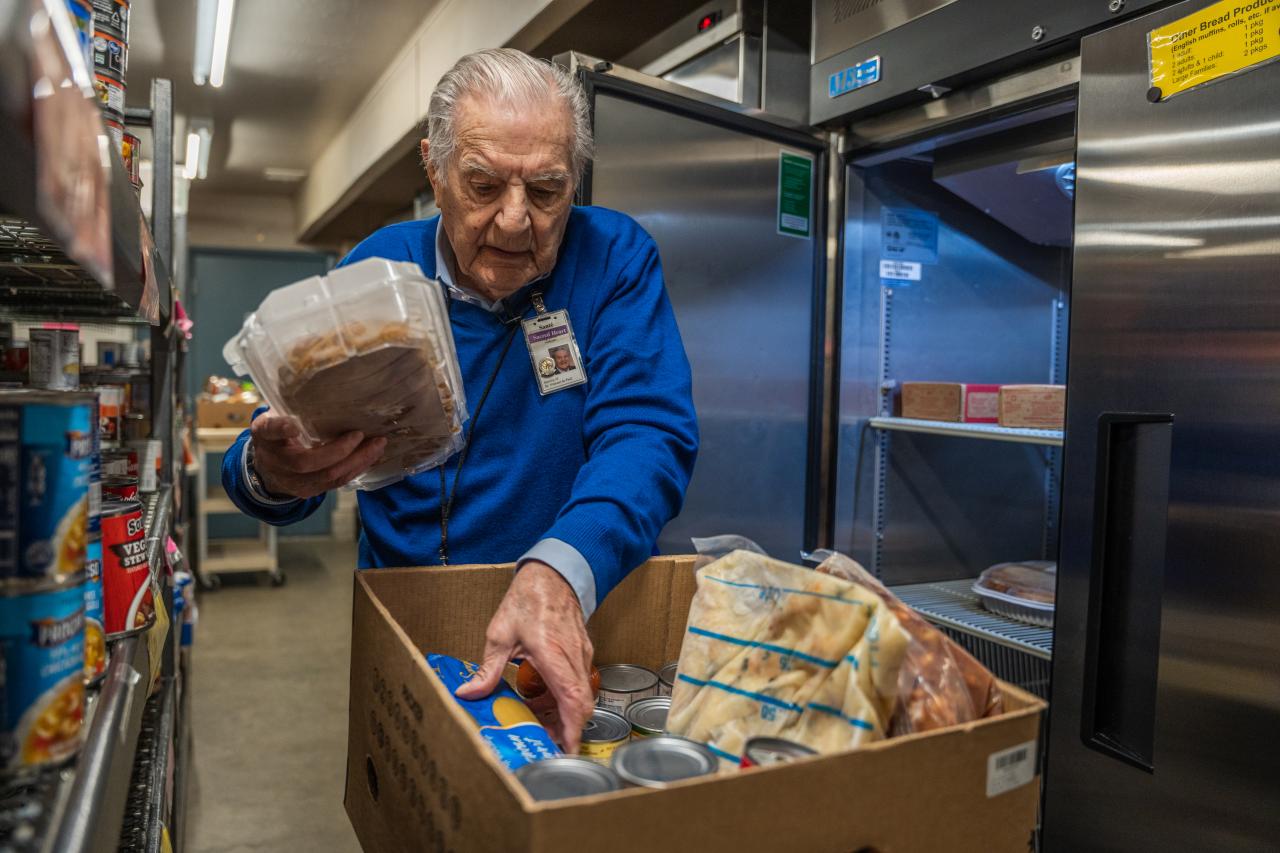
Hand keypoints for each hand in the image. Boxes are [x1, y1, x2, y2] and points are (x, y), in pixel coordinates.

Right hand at [249, 411, 385, 498]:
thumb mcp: (274, 417)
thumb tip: (318, 383)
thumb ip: (289, 407)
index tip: (293, 425)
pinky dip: (358, 468)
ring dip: (357, 460)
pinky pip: (337, 483)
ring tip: (378, 444)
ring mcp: (293, 481)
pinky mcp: (310, 491)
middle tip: (361, 434)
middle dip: (339, 450)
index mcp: (265, 436)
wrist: (267, 469)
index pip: (270, 431)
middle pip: (307, 462)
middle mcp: (277, 462)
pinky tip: (373, 456)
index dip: (281, 429)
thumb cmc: (277, 435)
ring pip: (328, 476)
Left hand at [454, 561, 594, 751]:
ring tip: (539, 723)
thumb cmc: (528, 600)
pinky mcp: (583, 653)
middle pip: (581, 704)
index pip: (572, 698)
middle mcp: (573, 657)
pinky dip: (564, 697)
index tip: (566, 748)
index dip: (572, 728)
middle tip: (547, 744)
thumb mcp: (500, 634)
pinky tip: (543, 699)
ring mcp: (582, 655)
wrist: (553, 575)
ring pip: (581, 695)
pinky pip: (579, 683)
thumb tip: (468, 693)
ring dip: (563, 714)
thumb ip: (487, 669)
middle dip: (566, 729)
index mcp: (552, 653)